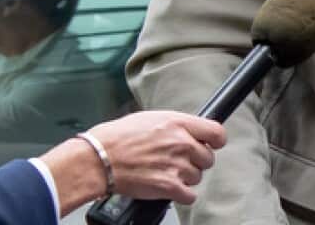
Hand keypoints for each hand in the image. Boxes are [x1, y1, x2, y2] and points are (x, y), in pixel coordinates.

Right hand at [89, 110, 226, 203]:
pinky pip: (190, 195)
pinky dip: (181, 194)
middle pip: (208, 158)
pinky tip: (168, 187)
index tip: (212, 144)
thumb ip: (175, 125)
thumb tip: (189, 131)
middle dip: (195, 161)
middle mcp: (181, 143)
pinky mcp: (169, 187)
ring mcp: (177, 166)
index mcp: (178, 123)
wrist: (98, 159)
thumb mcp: (151, 118)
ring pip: (198, 176)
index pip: (216, 133)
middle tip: (176, 161)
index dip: (215, 141)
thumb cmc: (117, 138)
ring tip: (165, 172)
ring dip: (185, 177)